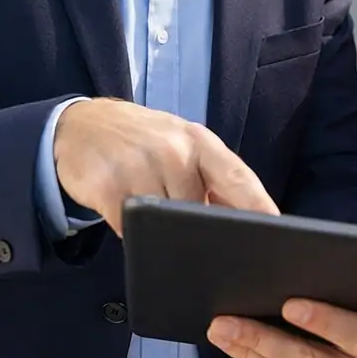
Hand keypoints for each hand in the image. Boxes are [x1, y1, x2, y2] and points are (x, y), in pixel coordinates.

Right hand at [53, 98, 278, 235]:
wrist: (79, 125)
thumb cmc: (141, 139)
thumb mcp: (179, 145)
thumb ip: (210, 178)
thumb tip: (244, 221)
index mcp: (198, 141)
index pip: (238, 177)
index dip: (260, 207)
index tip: (277, 233)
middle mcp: (173, 150)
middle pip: (200, 210)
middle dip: (200, 230)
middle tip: (192, 233)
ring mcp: (140, 166)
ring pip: (166, 223)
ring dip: (163, 232)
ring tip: (152, 215)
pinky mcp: (108, 187)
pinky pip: (131, 229)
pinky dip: (133, 231)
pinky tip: (126, 213)